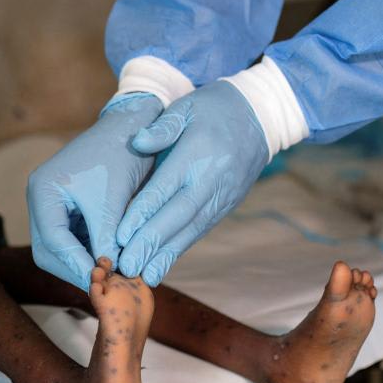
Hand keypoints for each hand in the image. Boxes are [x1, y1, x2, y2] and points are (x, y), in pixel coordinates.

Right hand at [26, 93, 163, 289]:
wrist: (131, 129)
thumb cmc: (121, 155)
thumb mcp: (113, 198)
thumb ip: (107, 238)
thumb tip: (111, 274)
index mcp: (43, 190)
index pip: (52, 240)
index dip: (75, 264)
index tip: (99, 281)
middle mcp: (41, 199)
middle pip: (48, 250)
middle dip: (75, 268)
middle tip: (104, 284)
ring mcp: (52, 205)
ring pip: (59, 250)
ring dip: (82, 264)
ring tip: (111, 276)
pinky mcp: (68, 210)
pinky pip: (72, 241)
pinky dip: (89, 253)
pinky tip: (111, 261)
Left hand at [115, 81, 268, 285]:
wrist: (261, 116)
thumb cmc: (214, 107)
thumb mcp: (187, 105)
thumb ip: (164, 126)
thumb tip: (140, 142)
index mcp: (197, 153)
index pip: (165, 188)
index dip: (143, 213)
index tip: (121, 235)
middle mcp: (210, 180)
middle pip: (177, 216)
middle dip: (151, 243)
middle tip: (127, 267)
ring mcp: (221, 195)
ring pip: (190, 229)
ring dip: (166, 255)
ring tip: (143, 277)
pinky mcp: (226, 205)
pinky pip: (200, 229)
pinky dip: (180, 248)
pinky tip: (162, 265)